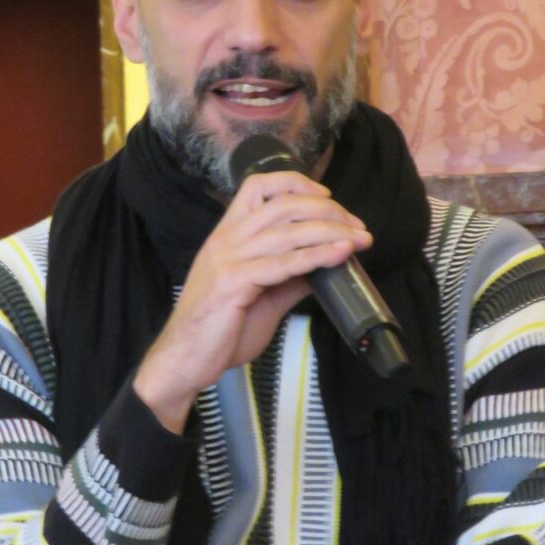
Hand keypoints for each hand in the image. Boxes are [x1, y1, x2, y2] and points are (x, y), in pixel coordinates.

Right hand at [134, 170, 370, 431]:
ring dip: (331, 231)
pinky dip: (316, 255)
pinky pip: (283, 263)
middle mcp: (226, 240)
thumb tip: (322, 267)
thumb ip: (288, 278)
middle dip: (327, 210)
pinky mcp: (233, 283)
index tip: (328, 198)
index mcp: (227, 235)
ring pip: (287, 231)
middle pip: (282, 205)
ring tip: (360, 238)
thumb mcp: (260, 297)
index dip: (296, 184)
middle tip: (357, 225)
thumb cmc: (218, 330)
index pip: (258, 186)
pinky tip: (340, 254)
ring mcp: (228, 259)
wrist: (184, 360)